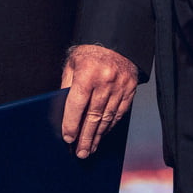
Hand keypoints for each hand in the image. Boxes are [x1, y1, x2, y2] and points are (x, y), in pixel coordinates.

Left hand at [59, 44, 137, 158]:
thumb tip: (62, 112)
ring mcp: (120, 86)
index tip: (67, 138)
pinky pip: (119, 113)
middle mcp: (105, 81)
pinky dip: (110, 125)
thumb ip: (67, 87)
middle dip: (86, 137)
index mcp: (87, 73)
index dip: (71, 123)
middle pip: (93, 116)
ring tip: (91, 148)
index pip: (77, 104)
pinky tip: (103, 133)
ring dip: (98, 135)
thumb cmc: (89, 52)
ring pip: (107, 117)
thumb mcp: (72, 64)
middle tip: (80, 153)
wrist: (116, 40)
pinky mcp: (130, 89)